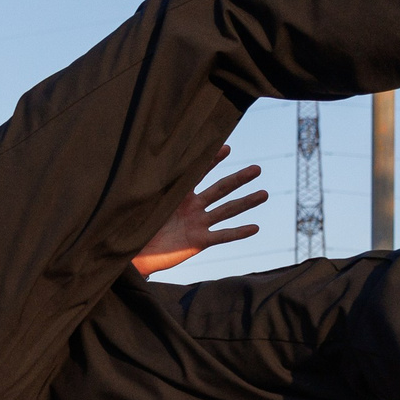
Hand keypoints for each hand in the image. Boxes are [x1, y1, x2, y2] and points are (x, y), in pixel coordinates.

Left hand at [130, 147, 265, 276]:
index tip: (226, 147)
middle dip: (239, 179)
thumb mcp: (143, 202)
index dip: (212, 160)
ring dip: (246, 202)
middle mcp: (193, 207)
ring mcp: (198, 224)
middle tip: (257, 169)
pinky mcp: (199, 242)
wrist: (135, 253)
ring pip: (226, 211)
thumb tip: (145, 162)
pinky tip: (254, 227)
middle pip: (220, 189)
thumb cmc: (135, 226)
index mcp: (179, 194)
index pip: (198, 173)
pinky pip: (222, 236)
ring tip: (264, 193)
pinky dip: (238, 232)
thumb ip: (149, 186)